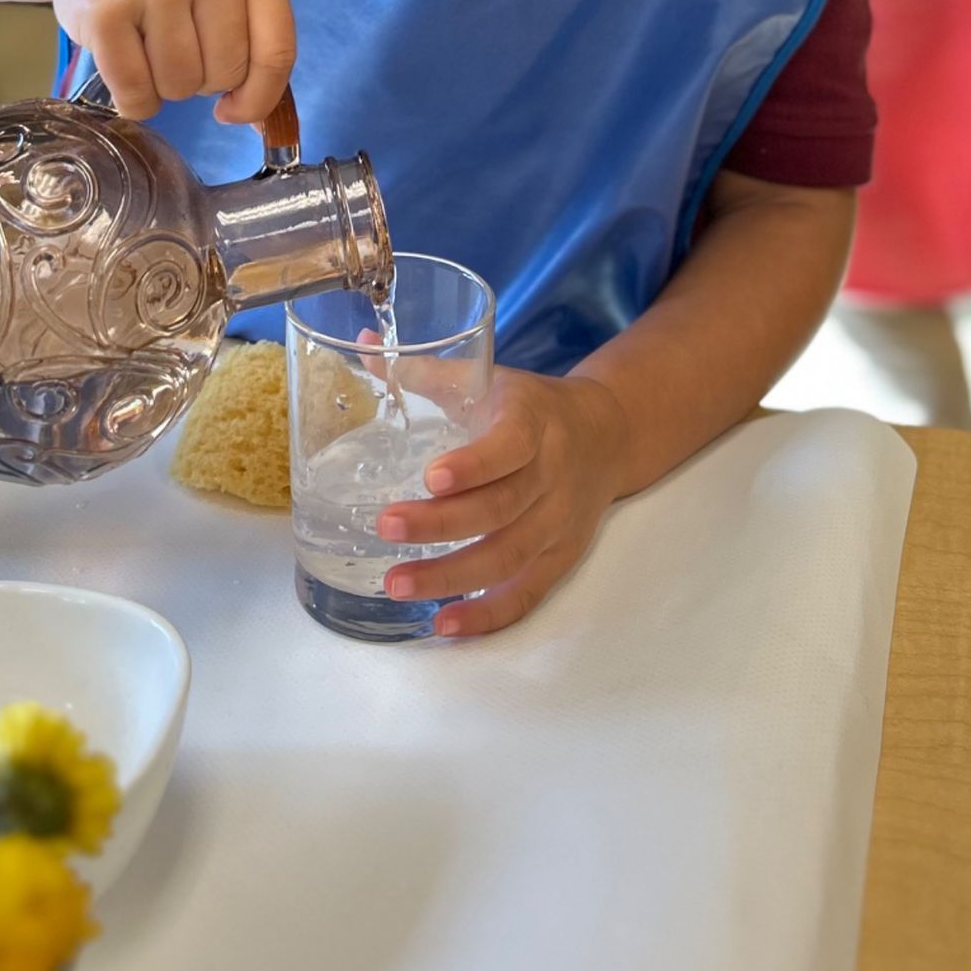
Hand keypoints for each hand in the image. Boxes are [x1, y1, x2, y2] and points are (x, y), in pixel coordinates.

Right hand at [42, 0, 296, 127]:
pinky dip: (133, 98)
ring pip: (180, 86)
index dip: (259, 97)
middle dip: (202, 81)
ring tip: (147, 44)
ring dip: (163, 86)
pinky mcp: (107, 10)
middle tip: (177, 45)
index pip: (276, 53)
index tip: (234, 109)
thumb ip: (253, 44)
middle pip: (225, 74)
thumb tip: (259, 121)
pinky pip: (135, 93)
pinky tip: (124, 61)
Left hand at [376, 368, 627, 637]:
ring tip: (396, 583)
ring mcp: (559, 522)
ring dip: (451, 575)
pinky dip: (486, 614)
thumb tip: (362, 347)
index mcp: (533, 423)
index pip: (509, 446)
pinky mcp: (560, 557)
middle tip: (385, 527)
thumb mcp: (490, 377)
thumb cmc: (532, 406)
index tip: (429, 476)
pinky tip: (444, 623)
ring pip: (509, 556)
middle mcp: (552, 475)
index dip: (474, 464)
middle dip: (441, 524)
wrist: (608, 435)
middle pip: (500, 508)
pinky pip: (526, 593)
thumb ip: (425, 370)